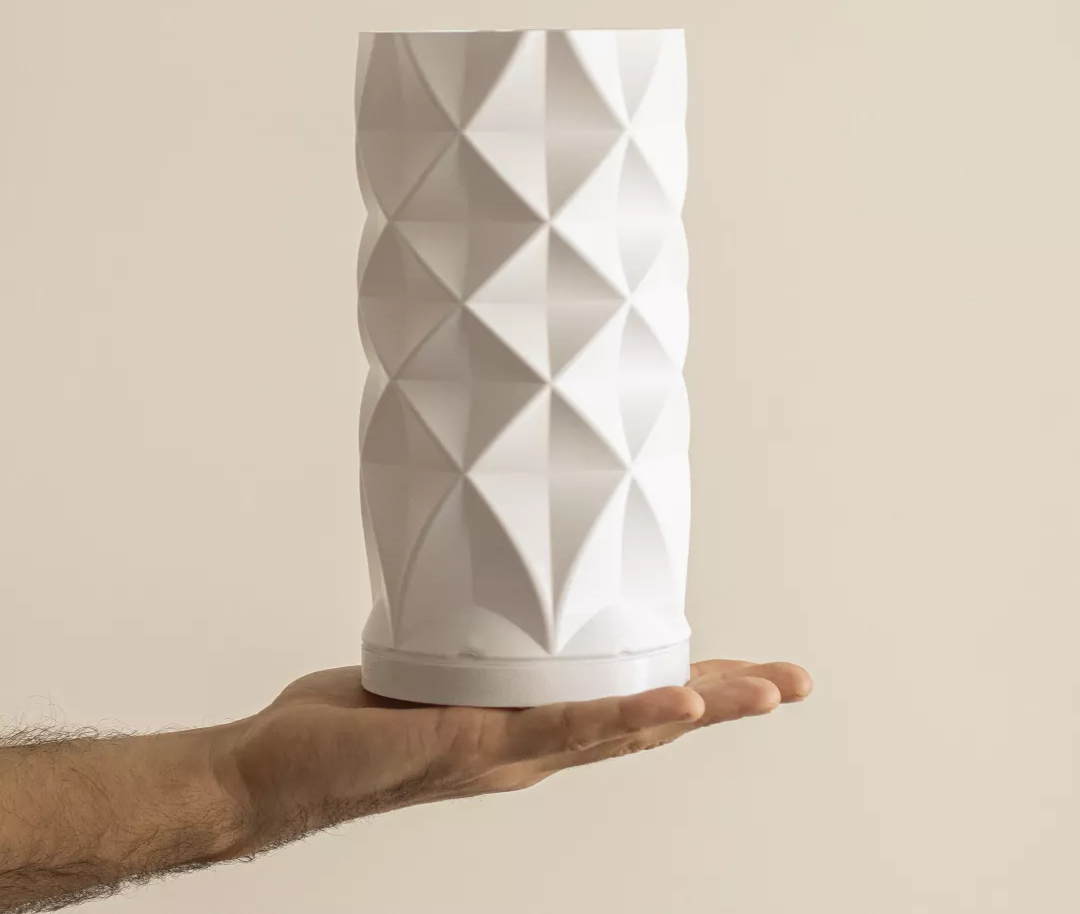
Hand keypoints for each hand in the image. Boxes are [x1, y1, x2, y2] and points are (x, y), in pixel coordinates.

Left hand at [213, 659, 811, 854]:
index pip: (627, 707)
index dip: (693, 690)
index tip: (748, 670)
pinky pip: (559, 727)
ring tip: (761, 692)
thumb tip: (497, 593)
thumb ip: (474, 644)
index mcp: (527, 729)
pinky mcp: (471, 743)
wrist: (274, 776)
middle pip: (647, 727)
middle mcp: (530, 750)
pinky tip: (673, 705)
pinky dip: (624, 717)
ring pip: (621, 730)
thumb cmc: (350, 726)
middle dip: (725, 704)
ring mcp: (507, 752)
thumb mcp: (430, 670)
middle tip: (795, 683)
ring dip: (697, 709)